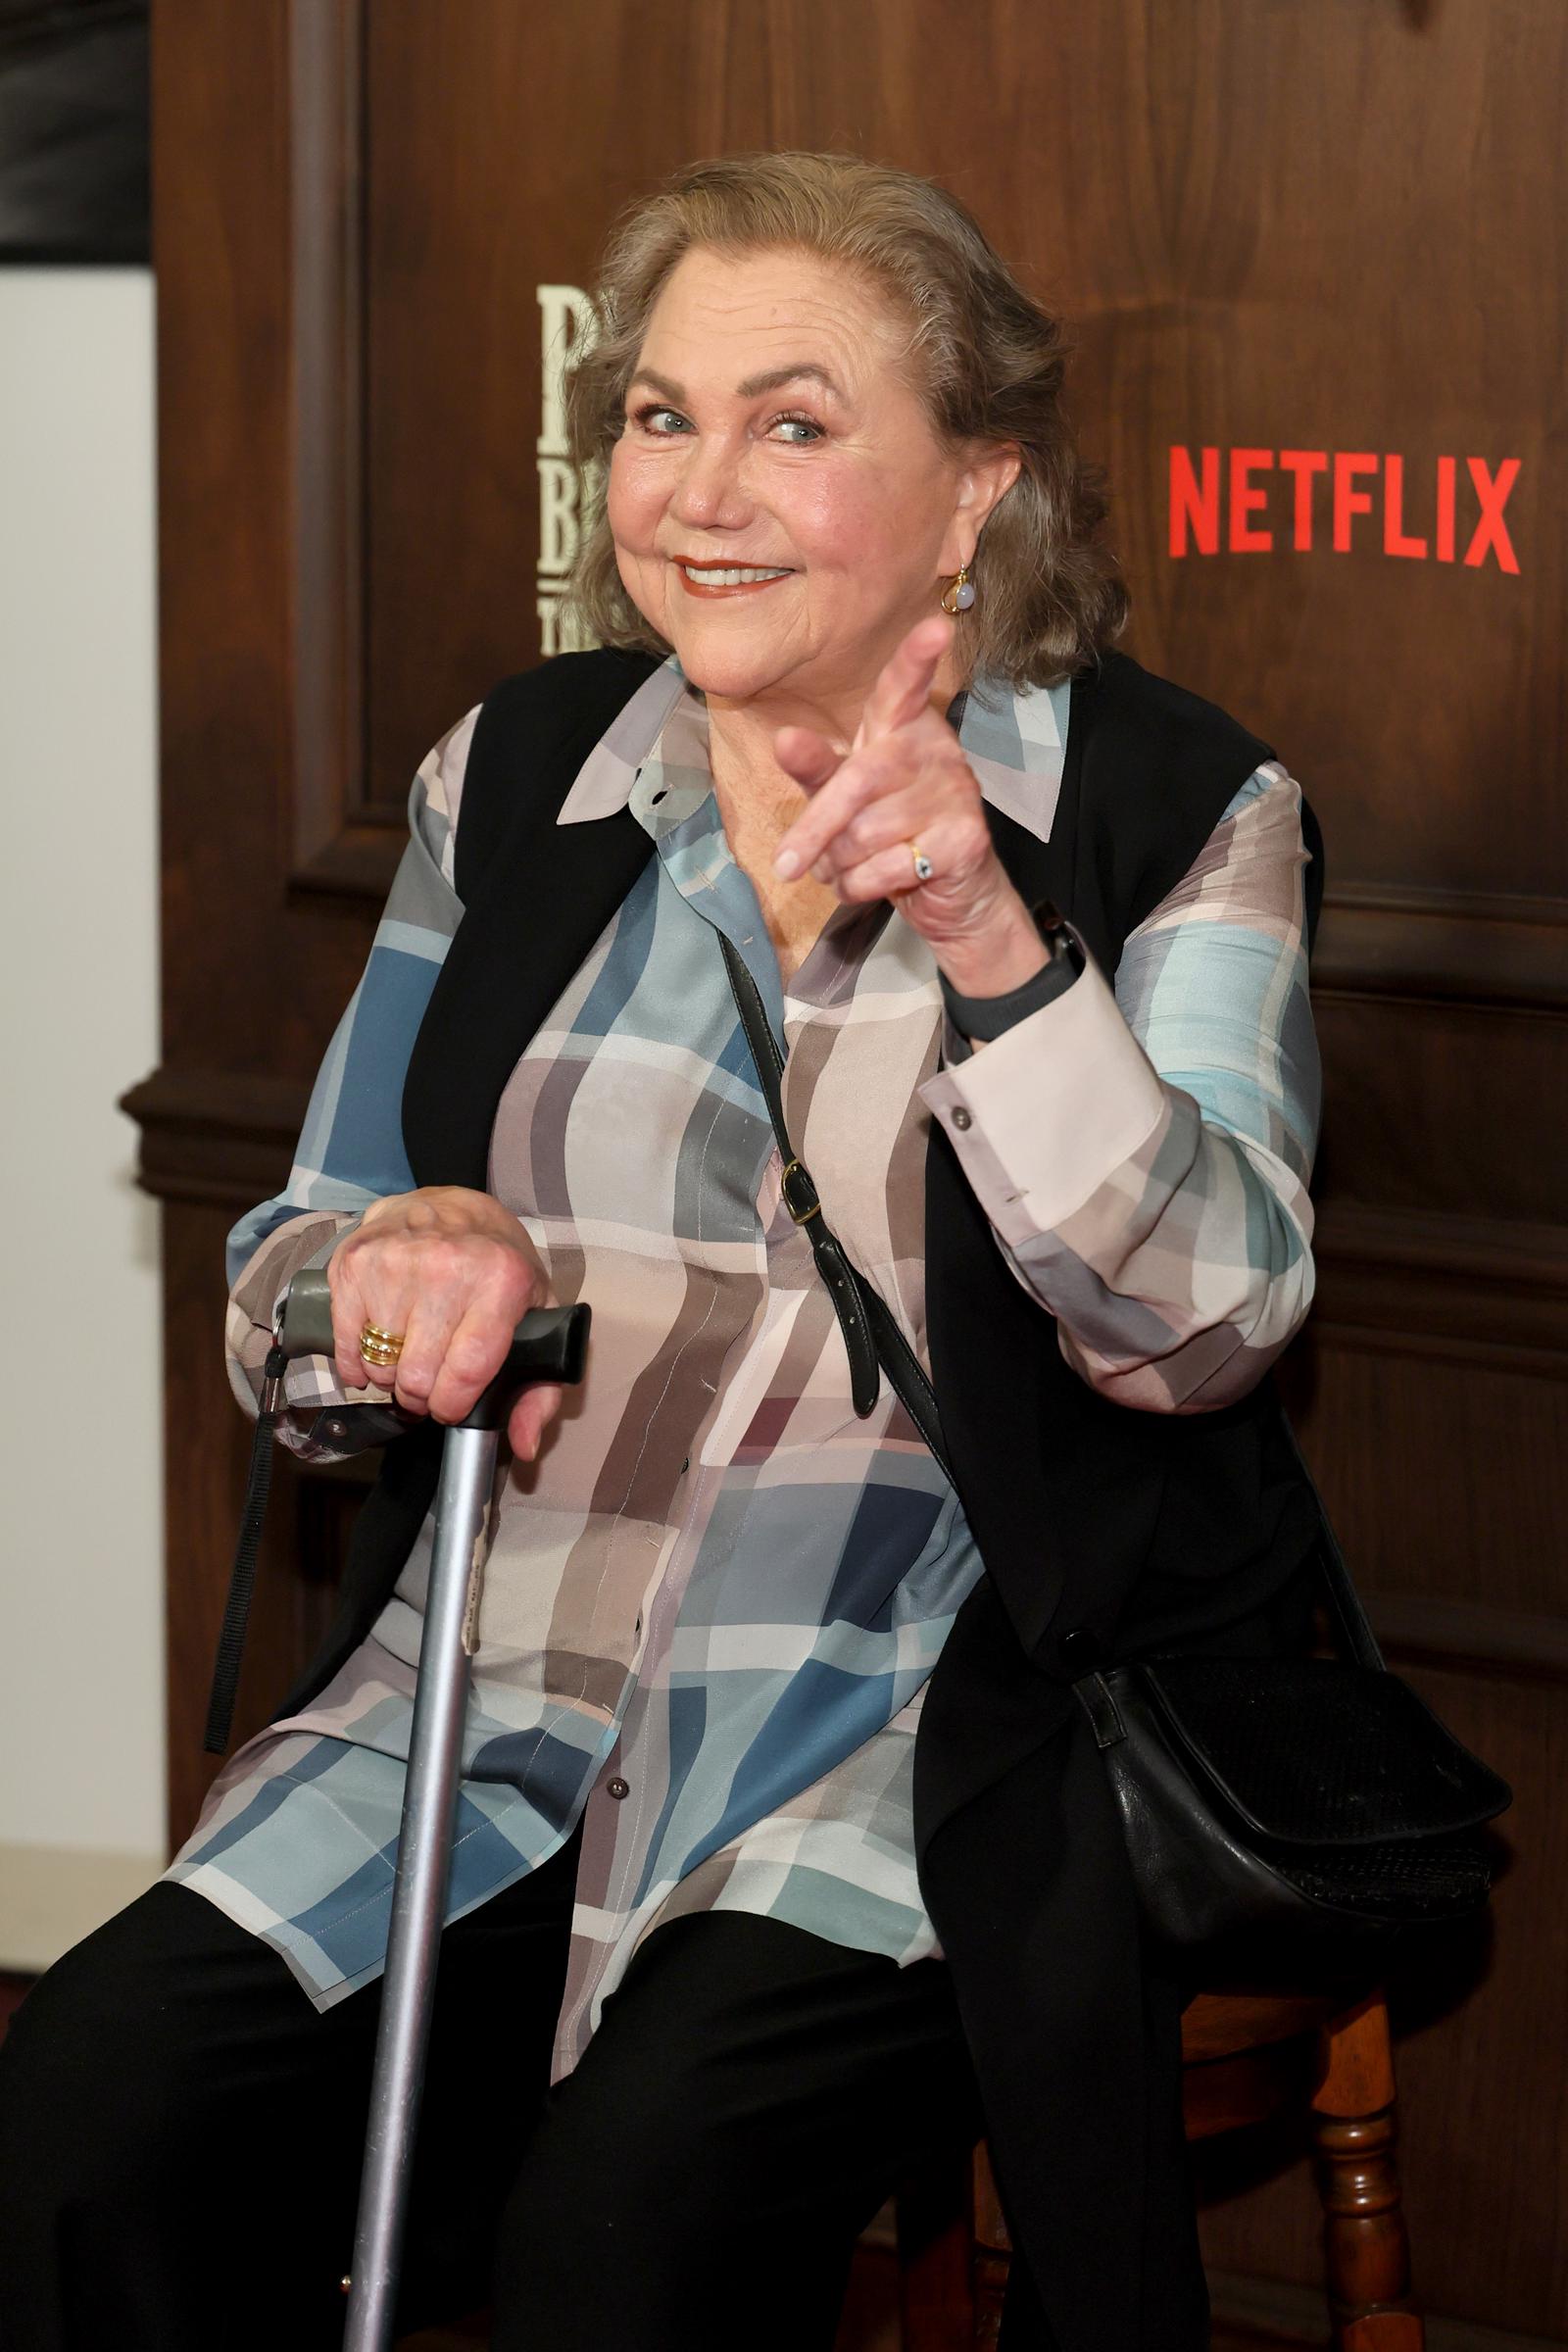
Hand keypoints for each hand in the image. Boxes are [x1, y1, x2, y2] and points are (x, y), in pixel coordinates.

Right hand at [328, 1187, 562, 1460]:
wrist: (453, 1204)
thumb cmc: (498, 1266)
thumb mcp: (537, 1316)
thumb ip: (539, 1390)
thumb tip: (524, 1446)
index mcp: (500, 1281)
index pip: (466, 1372)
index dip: (453, 1405)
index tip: (451, 1407)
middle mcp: (445, 1267)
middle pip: (415, 1376)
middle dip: (420, 1396)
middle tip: (428, 1381)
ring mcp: (393, 1262)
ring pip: (379, 1364)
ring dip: (390, 1374)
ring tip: (408, 1353)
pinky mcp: (354, 1262)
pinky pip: (345, 1343)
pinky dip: (356, 1361)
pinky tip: (376, 1348)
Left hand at [770, 615, 1047, 998]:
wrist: (950, 895)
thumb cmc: (890, 834)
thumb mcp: (844, 797)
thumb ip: (816, 769)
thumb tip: (785, 739)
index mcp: (903, 727)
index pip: (904, 687)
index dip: (916, 658)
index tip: (936, 628)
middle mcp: (934, 751)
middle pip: (859, 780)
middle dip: (815, 830)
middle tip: (784, 865)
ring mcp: (956, 793)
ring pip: (865, 833)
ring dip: (839, 865)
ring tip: (846, 868)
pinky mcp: (966, 839)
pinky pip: (887, 866)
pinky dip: (862, 887)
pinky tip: (872, 883)